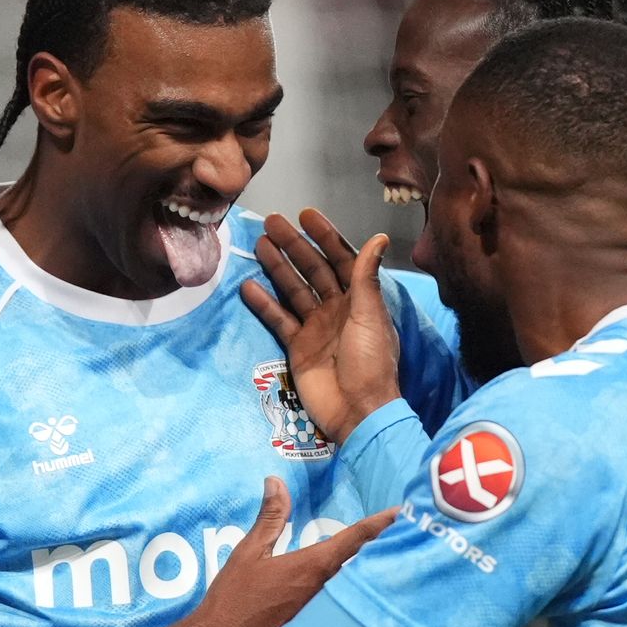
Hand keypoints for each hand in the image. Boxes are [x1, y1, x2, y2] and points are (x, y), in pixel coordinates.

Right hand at [163, 475, 395, 626]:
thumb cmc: (233, 599)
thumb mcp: (248, 553)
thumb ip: (269, 518)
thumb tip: (275, 481)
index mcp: (313, 567)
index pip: (356, 539)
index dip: (381, 523)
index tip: (404, 511)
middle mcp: (329, 590)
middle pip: (366, 563)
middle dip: (385, 546)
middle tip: (409, 528)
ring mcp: (328, 613)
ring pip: (358, 585)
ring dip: (374, 569)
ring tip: (392, 551)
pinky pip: (347, 604)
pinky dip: (358, 590)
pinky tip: (362, 586)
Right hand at [240, 209, 402, 443]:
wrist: (357, 411)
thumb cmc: (370, 363)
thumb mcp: (370, 316)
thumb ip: (367, 278)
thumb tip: (378, 237)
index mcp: (360, 300)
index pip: (342, 259)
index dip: (326, 237)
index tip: (306, 214)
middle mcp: (337, 309)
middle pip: (313, 270)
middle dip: (294, 246)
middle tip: (271, 222)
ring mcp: (316, 327)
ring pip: (294, 290)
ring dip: (278, 268)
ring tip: (259, 245)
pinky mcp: (298, 347)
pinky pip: (279, 320)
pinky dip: (265, 304)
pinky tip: (248, 287)